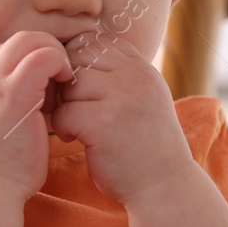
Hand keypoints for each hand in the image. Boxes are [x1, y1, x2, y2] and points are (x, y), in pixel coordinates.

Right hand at [0, 31, 74, 201]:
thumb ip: (7, 102)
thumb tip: (39, 92)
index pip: (7, 50)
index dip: (33, 59)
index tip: (51, 80)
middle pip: (19, 39)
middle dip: (47, 49)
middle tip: (64, 73)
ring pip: (31, 40)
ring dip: (55, 54)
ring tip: (67, 78)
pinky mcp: (13, 92)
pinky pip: (44, 56)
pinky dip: (60, 63)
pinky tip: (67, 84)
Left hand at [48, 30, 196, 205]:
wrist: (165, 186)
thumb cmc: (144, 145)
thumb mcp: (142, 98)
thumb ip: (119, 75)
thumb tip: (76, 52)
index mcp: (142, 68)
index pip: (96, 40)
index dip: (78, 60)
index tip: (78, 88)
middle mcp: (136, 76)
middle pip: (79, 55)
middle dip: (66, 78)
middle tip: (69, 104)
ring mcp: (123, 97)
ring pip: (70, 82)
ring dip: (64, 104)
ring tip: (73, 123)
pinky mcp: (105, 123)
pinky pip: (66, 112)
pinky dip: (63, 126)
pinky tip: (74, 138)